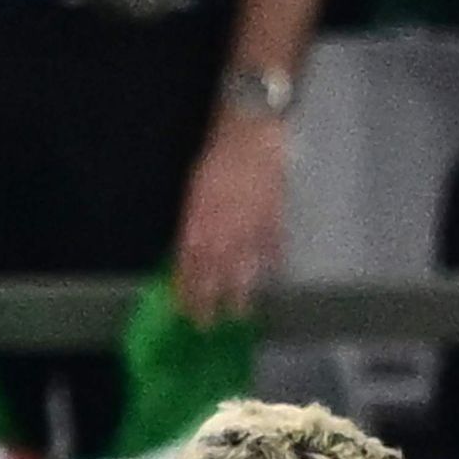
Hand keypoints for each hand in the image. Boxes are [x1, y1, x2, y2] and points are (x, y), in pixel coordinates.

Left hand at [173, 105, 290, 320]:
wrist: (249, 133)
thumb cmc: (215, 160)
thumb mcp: (194, 192)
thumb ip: (193, 225)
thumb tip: (190, 254)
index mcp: (198, 222)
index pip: (189, 266)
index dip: (186, 291)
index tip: (184, 311)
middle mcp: (222, 230)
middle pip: (214, 274)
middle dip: (209, 301)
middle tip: (207, 326)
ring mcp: (250, 226)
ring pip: (244, 268)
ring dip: (240, 293)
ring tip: (239, 314)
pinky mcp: (274, 218)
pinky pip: (271, 248)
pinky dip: (269, 265)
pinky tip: (268, 279)